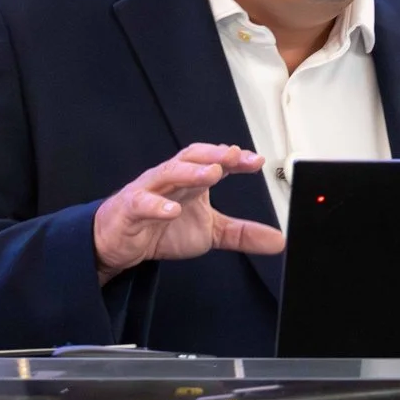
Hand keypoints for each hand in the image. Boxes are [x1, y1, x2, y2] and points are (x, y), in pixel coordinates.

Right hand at [93, 143, 285, 282]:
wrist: (119, 243)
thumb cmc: (161, 227)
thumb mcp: (210, 234)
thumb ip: (242, 234)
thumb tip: (279, 240)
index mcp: (190, 181)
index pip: (214, 162)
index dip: (235, 160)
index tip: (256, 161)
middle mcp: (170, 179)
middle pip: (191, 158)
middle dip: (214, 155)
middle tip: (234, 156)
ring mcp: (148, 191)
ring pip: (168, 174)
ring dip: (191, 172)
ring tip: (212, 174)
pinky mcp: (129, 210)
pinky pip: (141, 204)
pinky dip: (156, 206)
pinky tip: (172, 210)